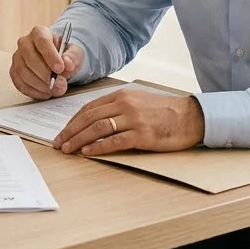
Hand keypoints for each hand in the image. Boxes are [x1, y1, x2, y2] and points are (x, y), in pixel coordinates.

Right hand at [9, 26, 83, 99]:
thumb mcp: (75, 53)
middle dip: (45, 74)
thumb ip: (73, 57)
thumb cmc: (64, 55)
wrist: (57, 62)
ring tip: (55, 90)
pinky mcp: (14, 71)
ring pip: (23, 72)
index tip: (60, 69)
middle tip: (60, 85)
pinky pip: (19, 83)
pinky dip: (33, 91)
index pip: (42, 41)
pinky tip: (46, 93)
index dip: (50, 56)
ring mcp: (17, 57)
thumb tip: (67, 63)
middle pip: (30, 58)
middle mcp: (25, 43)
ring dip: (40, 85)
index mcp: (39, 32)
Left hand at [53, 89, 205, 154]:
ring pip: (98, 128)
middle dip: (70, 131)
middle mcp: (125, 104)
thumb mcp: (138, 102)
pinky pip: (115, 141)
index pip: (89, 108)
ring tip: (68, 150)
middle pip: (89, 118)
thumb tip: (94, 121)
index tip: (62, 132)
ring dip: (79, 140)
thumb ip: (118, 108)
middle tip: (59, 144)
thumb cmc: (164, 112)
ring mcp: (133, 119)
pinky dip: (98, 147)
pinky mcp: (142, 134)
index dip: (72, 121)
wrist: (191, 117)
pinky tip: (87, 153)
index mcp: (121, 95)